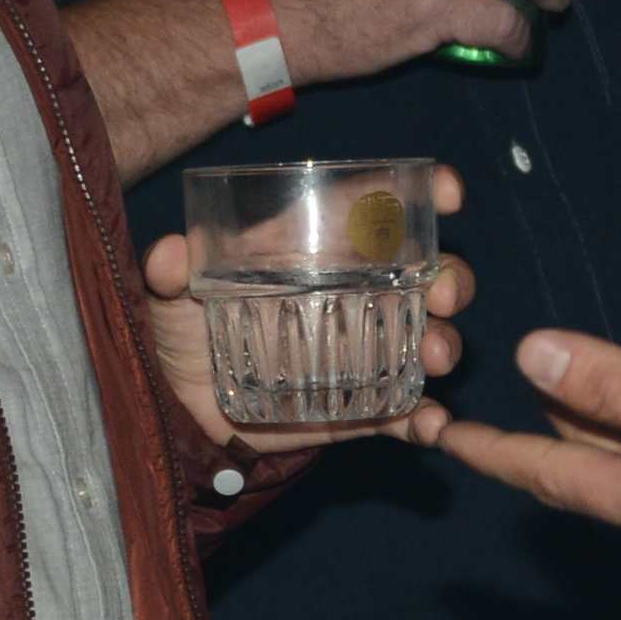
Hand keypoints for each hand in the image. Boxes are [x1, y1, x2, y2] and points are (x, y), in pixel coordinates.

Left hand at [141, 165, 474, 464]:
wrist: (182, 412)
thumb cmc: (184, 334)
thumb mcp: (170, 297)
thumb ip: (168, 272)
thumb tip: (170, 254)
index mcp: (320, 252)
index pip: (381, 212)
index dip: (425, 195)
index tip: (449, 194)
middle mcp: (355, 296)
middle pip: (426, 274)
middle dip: (451, 278)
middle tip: (445, 294)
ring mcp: (364, 352)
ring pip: (428, 338)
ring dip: (445, 342)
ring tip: (436, 355)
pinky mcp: (361, 407)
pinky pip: (406, 412)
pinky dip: (427, 419)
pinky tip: (433, 425)